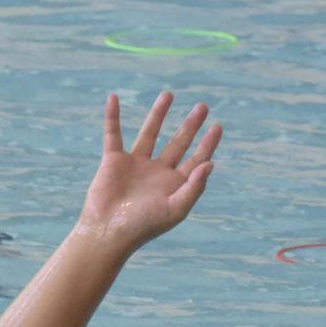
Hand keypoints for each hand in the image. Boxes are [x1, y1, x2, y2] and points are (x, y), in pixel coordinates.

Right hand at [77, 91, 221, 254]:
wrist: (108, 231)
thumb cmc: (142, 226)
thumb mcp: (175, 210)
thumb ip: (194, 187)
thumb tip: (210, 163)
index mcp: (174, 184)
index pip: (196, 159)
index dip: (207, 143)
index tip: (217, 126)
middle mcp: (157, 172)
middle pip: (178, 142)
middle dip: (190, 125)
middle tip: (203, 107)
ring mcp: (135, 164)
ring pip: (149, 133)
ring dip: (158, 114)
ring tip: (168, 94)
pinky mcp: (113, 161)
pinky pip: (113, 135)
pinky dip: (112, 117)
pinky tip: (113, 99)